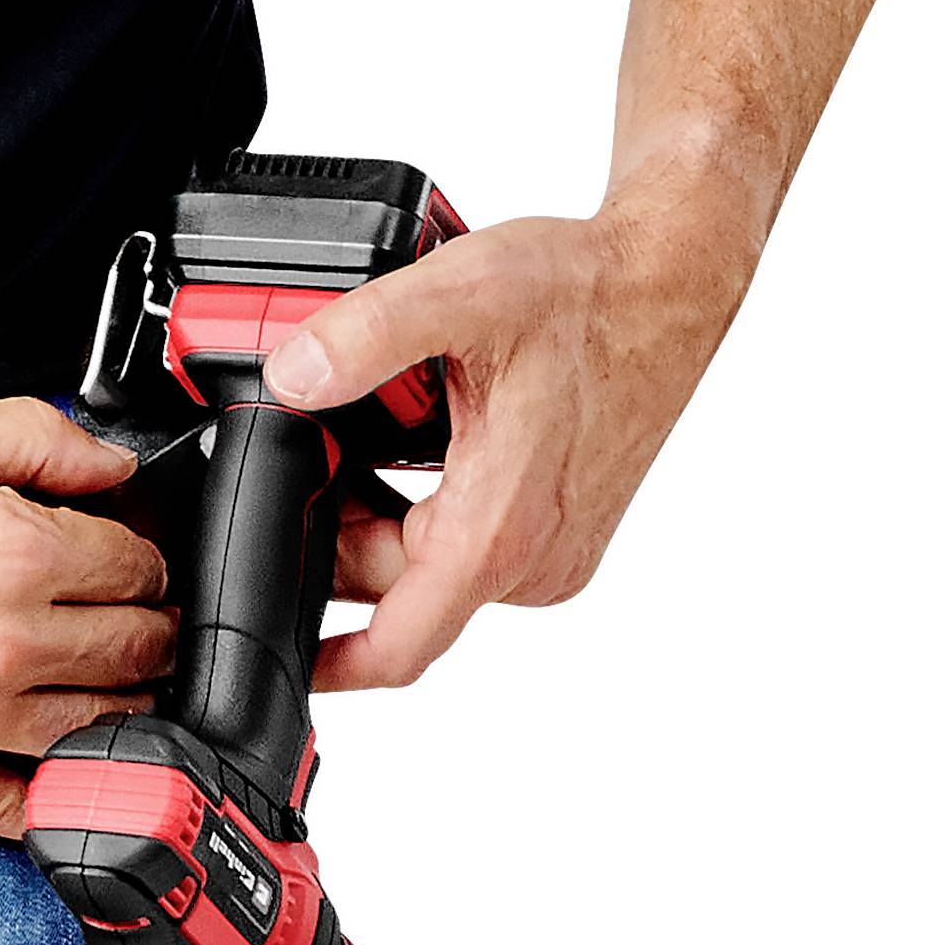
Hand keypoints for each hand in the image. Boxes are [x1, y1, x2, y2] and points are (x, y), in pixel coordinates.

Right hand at [0, 398, 170, 837]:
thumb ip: (40, 442)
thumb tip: (116, 468)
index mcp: (14, 553)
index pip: (140, 575)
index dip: (148, 571)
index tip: (137, 578)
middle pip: (134, 657)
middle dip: (148, 641)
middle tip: (134, 636)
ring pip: (90, 734)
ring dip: (113, 714)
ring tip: (101, 696)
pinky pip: (7, 810)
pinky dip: (44, 795)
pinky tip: (51, 772)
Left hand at [263, 191, 756, 688]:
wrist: (667, 281)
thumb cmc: (588, 294)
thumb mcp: (463, 292)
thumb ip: (365, 335)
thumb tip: (292, 377)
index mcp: (498, 533)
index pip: (396, 646)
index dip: (329, 663)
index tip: (278, 653)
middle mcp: (530, 562)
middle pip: (390, 588)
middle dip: (336, 531)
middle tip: (312, 449)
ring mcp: (548, 553)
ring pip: (423, 564)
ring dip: (377, 514)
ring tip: (364, 431)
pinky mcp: (558, 535)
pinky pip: (462, 545)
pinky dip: (421, 506)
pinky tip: (411, 440)